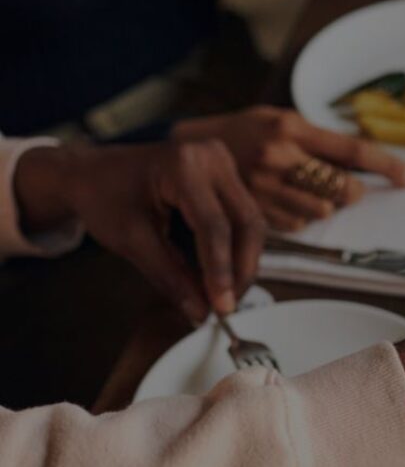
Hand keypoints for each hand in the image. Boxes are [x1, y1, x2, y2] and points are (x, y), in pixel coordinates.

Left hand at [13, 141, 265, 322]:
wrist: (92, 171)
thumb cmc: (103, 197)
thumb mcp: (130, 240)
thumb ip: (169, 276)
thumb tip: (200, 310)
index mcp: (184, 164)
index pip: (214, 226)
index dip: (220, 270)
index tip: (221, 307)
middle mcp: (212, 156)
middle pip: (246, 221)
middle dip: (241, 268)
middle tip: (228, 305)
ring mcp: (223, 162)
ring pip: (251, 221)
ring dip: (243, 261)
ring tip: (228, 294)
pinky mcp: (227, 174)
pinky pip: (243, 216)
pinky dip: (237, 247)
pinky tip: (226, 273)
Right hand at [173, 107, 404, 231]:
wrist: (185, 148)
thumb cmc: (241, 133)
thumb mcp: (278, 120)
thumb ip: (317, 139)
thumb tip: (362, 163)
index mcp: (291, 127)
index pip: (353, 150)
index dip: (388, 166)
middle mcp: (279, 155)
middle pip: (342, 188)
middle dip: (350, 192)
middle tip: (344, 188)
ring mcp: (264, 186)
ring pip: (321, 211)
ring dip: (323, 207)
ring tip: (302, 191)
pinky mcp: (253, 210)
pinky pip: (296, 226)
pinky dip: (299, 218)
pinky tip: (282, 202)